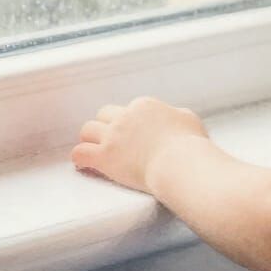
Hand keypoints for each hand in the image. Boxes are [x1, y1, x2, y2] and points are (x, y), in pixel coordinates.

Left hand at [71, 96, 210, 195]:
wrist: (181, 163)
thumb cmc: (190, 145)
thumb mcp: (189, 120)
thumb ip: (177, 115)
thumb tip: (175, 117)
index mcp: (144, 106)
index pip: (127, 109)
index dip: (127, 123)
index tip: (130, 134)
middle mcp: (125, 117)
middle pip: (104, 114)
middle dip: (105, 126)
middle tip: (108, 140)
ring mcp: (113, 136)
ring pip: (87, 130)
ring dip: (89, 139)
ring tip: (92, 149)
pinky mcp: (105, 157)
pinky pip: (80, 153)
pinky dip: (80, 158)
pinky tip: (82, 164)